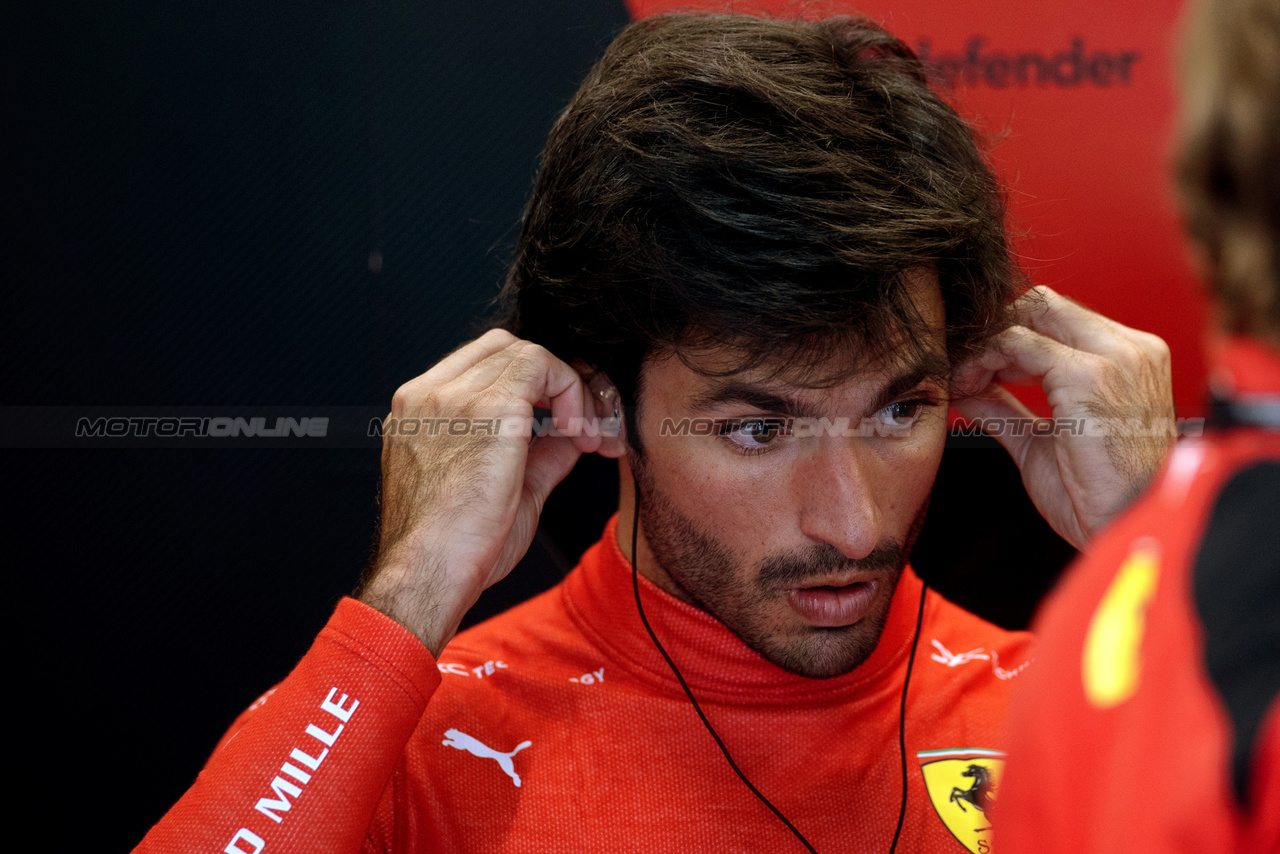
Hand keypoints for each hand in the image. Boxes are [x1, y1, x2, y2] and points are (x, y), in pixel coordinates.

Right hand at [358, 329, 623, 655]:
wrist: (426, 576)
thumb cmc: (452, 550)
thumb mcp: (502, 491)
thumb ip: (538, 455)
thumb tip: (572, 437)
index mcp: (419, 414)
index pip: (481, 365)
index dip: (531, 385)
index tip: (562, 421)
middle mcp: (427, 396)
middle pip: (504, 348)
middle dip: (552, 379)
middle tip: (582, 424)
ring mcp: (452, 396)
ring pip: (525, 352)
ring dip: (568, 389)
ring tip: (584, 436)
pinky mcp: (487, 408)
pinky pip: (541, 365)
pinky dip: (571, 390)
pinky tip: (579, 433)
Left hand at [952, 286, 1175, 549]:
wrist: (1125, 530)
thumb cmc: (1098, 499)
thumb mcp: (1042, 442)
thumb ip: (1006, 408)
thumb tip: (970, 387)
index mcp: (1129, 360)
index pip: (1057, 318)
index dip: (1006, 337)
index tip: (974, 370)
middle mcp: (1129, 349)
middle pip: (1041, 305)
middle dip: (993, 333)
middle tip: (963, 372)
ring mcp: (1115, 357)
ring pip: (1028, 315)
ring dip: (983, 347)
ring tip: (962, 383)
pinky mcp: (1089, 375)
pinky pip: (1018, 342)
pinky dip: (983, 358)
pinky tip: (968, 387)